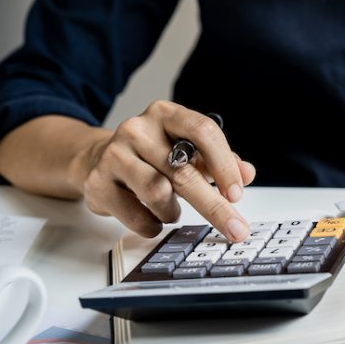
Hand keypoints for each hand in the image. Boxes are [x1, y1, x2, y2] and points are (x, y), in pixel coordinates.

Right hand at [79, 101, 254, 239]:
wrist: (97, 159)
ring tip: (171, 210)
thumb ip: (220, 162)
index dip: (223, 164)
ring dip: (173, 211)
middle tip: (236, 229)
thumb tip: (247, 174)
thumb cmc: (151, 156)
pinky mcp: (97, 182)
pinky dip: (152, 225)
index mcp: (166, 115)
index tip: (236, 193)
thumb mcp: (188, 151)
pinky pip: (135, 215)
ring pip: (158, 193)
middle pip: (183, 170)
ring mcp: (115, 154)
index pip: (202, 131)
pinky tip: (153, 220)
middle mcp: (139, 129)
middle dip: (214, 206)